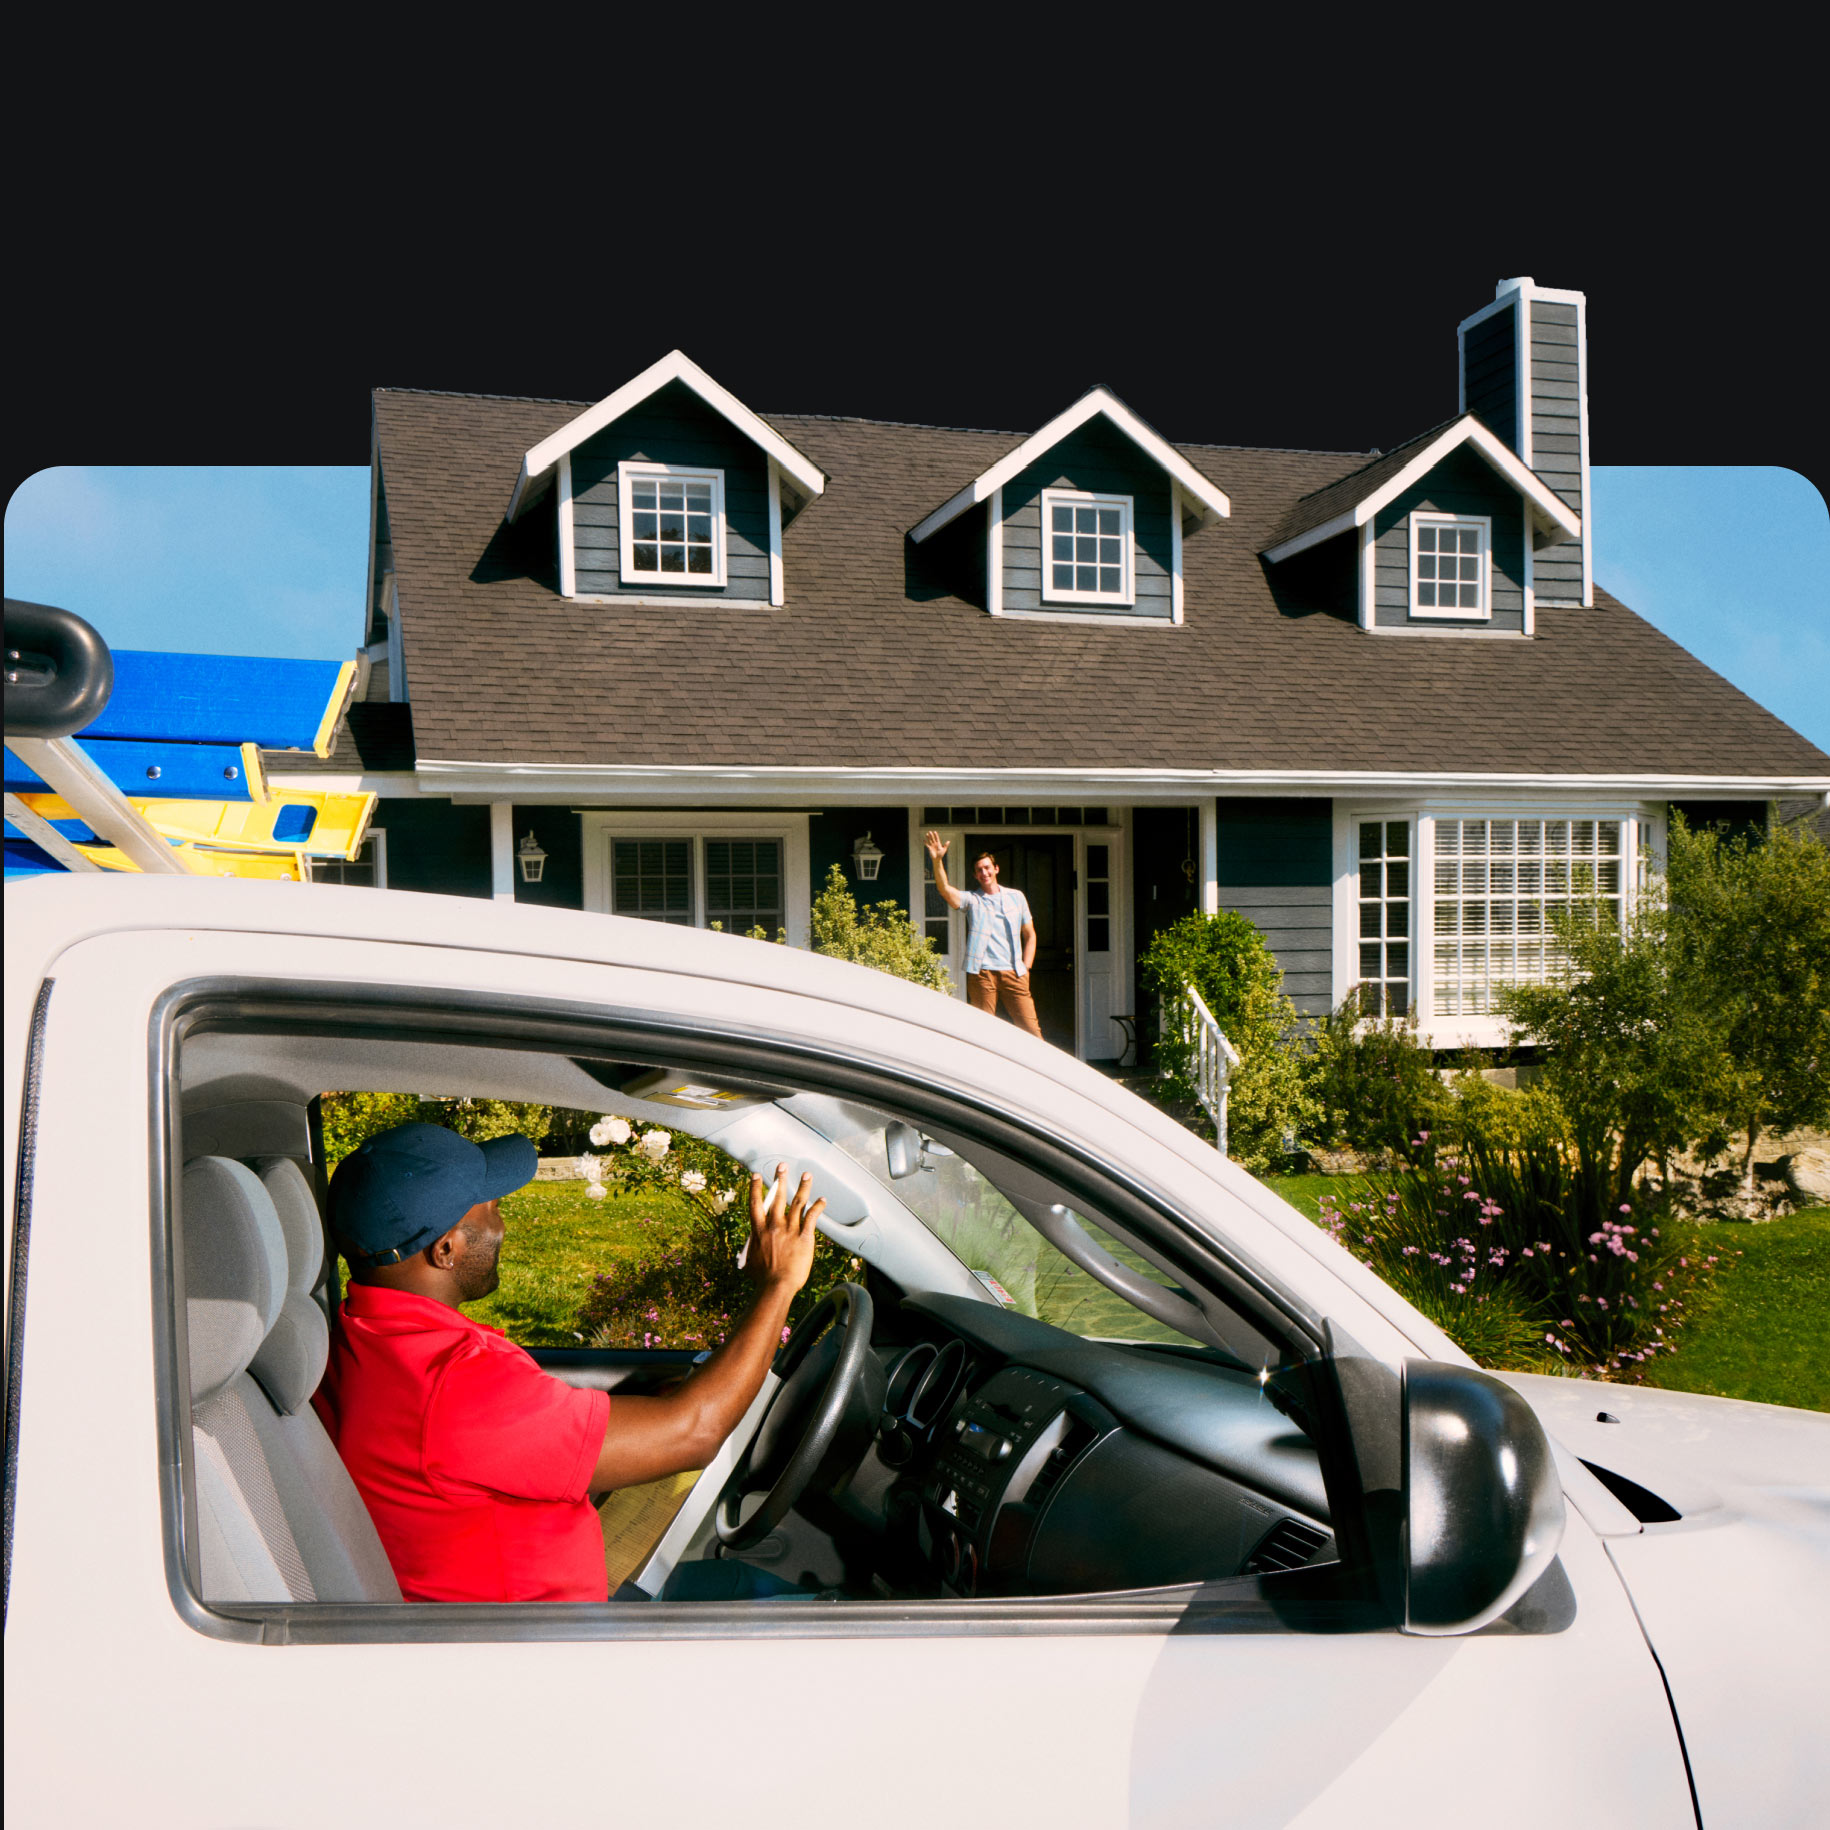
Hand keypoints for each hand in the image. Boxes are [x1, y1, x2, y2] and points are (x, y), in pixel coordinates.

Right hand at [746, 1164, 823, 1294]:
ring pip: (797, 1203)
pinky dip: (817, 1207)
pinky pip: (812, 1217)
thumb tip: (750, 1249)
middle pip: (777, 1197)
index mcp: (759, 1230)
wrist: (776, 1286)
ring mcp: (790, 1230)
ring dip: (803, 1187)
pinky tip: (822, 1199)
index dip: (755, 1188)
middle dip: (780, 1179)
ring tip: (807, 1174)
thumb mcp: (750, 1261)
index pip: (756, 1204)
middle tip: (782, 1166)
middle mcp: (774, 1226)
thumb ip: (752, 1249)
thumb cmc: (762, 1279)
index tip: (756, 1176)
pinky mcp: (804, 1237)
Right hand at [924, 830, 947, 858]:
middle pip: (933, 838)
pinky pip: (927, 845)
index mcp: (938, 844)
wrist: (937, 859)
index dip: (936, 835)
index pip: (937, 838)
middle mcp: (935, 844)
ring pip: (929, 840)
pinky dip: (925, 843)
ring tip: (926, 834)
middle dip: (931, 835)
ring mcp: (932, 846)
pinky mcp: (929, 848)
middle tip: (930, 831)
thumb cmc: (941, 854)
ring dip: (928, 837)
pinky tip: (924, 840)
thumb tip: (949, 841)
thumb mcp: (944, 849)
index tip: (935, 832)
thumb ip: (945, 845)